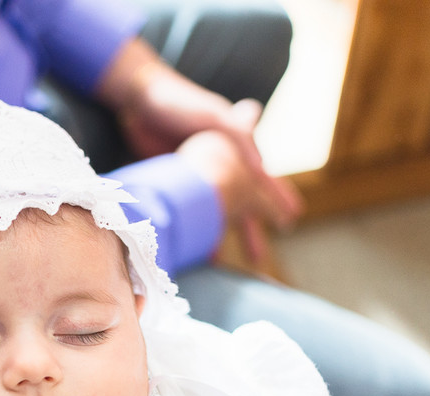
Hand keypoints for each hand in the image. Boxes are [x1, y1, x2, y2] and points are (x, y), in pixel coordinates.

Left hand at [175, 113, 303, 263]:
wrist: (137, 100)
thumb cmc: (181, 103)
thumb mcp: (214, 117)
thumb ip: (240, 137)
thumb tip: (263, 169)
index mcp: (236, 147)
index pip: (262, 179)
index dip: (277, 198)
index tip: (292, 218)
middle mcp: (220, 163)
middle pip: (239, 202)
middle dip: (249, 229)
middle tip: (259, 258)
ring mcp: (196, 173)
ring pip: (213, 210)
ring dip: (217, 234)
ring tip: (218, 262)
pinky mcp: (175, 179)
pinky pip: (188, 209)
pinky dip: (191, 226)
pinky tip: (189, 244)